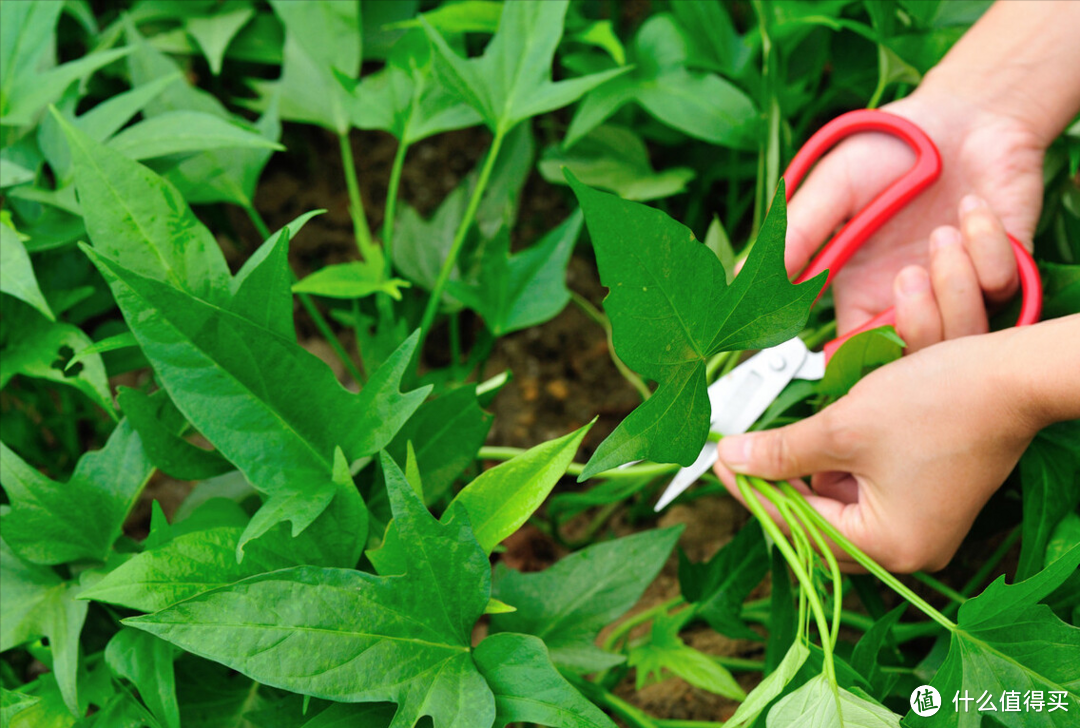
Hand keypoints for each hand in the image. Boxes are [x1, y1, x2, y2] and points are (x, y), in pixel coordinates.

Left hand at [714, 326, 1042, 572]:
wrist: (1013, 375)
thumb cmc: (936, 403)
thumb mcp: (844, 427)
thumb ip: (782, 450)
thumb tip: (733, 459)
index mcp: (887, 546)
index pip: (799, 527)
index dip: (753, 492)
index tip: (719, 462)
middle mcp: (907, 549)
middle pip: (818, 525)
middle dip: (779, 485)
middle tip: (739, 453)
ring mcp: (921, 527)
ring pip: (839, 506)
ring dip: (806, 473)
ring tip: (774, 441)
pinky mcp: (927, 500)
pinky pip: (866, 492)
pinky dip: (838, 467)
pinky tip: (818, 439)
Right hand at [785, 79, 1043, 345]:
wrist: (963, 110)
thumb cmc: (889, 147)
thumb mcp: (832, 187)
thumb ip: (794, 235)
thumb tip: (740, 278)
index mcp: (860, 293)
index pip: (847, 354)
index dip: (841, 362)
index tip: (843, 343)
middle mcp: (909, 301)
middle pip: (910, 363)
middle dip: (913, 328)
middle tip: (906, 276)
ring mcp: (958, 290)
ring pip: (959, 335)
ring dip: (952, 283)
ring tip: (942, 234)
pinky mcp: (1003, 270)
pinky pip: (999, 288)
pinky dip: (986, 246)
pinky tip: (973, 209)